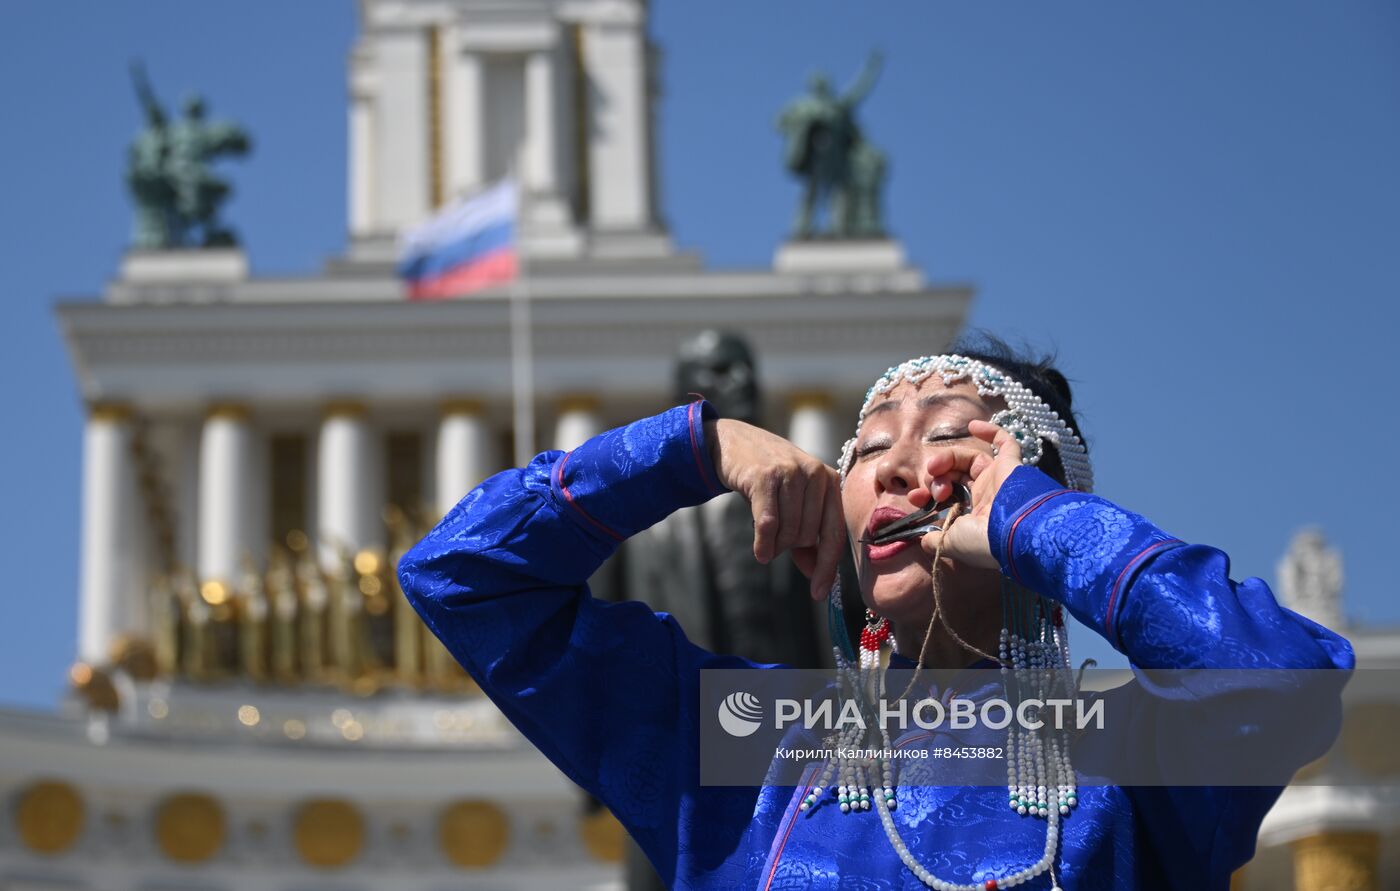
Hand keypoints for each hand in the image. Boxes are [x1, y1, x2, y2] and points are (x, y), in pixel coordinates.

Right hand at [706, 418, 845, 599]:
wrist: (734, 442)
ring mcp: (792, 473)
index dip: (827, 567)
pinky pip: (769, 523)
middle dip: (788, 546)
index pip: (834, 534)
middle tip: (773, 535)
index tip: (819, 594)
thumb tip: (817, 576)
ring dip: (774, 543)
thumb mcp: (793, 504)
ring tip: (764, 530)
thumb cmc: (769, 478)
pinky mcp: (766, 476)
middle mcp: (816, 474)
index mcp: (830, 482)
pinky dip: (763, 543)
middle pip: (808, 536)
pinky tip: (759, 552)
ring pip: (789, 532)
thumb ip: (807, 538)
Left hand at [913, 419, 1022, 570]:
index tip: (915, 498)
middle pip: (955, 476)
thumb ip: (935, 540)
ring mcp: (999, 479)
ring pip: (970, 459)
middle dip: (936, 479)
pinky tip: (972, 426)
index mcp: (974, 515)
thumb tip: (922, 541)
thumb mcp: (951, 543)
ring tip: (935, 466)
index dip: (928, 495)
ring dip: (948, 458)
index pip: (948, 498)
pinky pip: (1006, 442)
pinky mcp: (1012, 464)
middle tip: (933, 489)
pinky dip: (990, 431)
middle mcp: (987, 496)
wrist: (1017, 533)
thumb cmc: (983, 539)